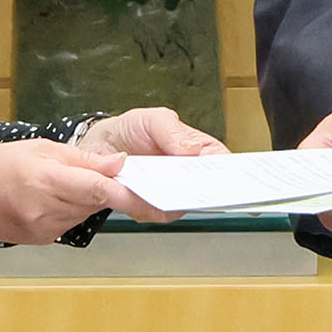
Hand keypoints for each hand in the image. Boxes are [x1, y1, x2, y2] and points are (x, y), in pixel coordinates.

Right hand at [0, 138, 131, 254]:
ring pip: (87, 211)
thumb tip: (119, 163)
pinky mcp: (45, 239)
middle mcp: (47, 209)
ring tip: (66, 180)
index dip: (129, 191)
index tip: (153, 192)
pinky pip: (73, 221)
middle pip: (97, 200)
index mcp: (45, 179)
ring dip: (90, 197)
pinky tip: (55, 196)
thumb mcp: (38, 147)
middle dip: (111, 187)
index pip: (98, 188)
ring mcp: (45, 228)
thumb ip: (82, 159)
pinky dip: (74, 208)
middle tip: (118, 172)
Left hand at [75, 105, 227, 222]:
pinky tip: (139, 192)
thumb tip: (193, 148)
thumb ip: (172, 130)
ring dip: (172, 198)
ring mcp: (168, 193)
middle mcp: (185, 176)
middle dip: (204, 191)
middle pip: (206, 190)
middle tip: (196, 184)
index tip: (232, 178)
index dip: (232, 173)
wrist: (98, 147)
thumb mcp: (152, 119)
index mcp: (196, 151)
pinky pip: (155, 213)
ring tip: (161, 185)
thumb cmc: (130, 130)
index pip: (222, 163)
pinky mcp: (148, 207)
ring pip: (180, 205)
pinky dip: (147, 204)